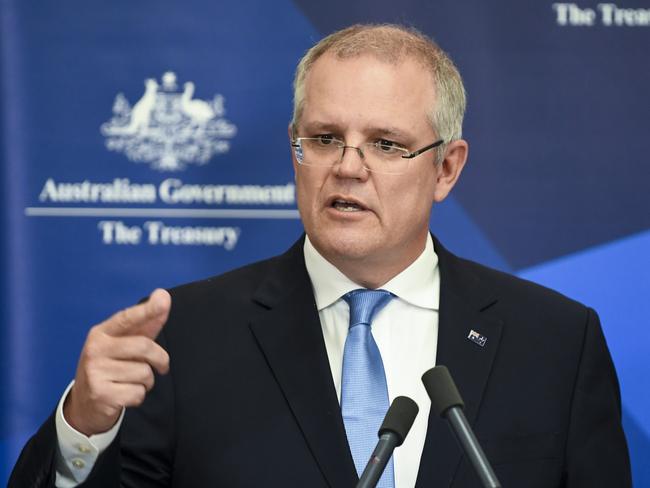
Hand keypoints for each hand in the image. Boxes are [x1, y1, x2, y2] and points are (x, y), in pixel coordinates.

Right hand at [63, 289, 170, 435]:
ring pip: (145, 373)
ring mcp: (95, 372)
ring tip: (131, 381)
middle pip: (145, 347)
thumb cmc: (112, 367)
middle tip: (160, 366)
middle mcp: (95, 350)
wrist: (84, 404)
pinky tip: (125, 395)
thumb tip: (163, 296)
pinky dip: (139, 396)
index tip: (163, 299)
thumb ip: (145, 323)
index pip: (127, 319)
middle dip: (160, 359)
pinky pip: (138, 393)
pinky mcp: (101, 395)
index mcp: (101, 333)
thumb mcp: (124, 343)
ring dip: (147, 381)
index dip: (147, 310)